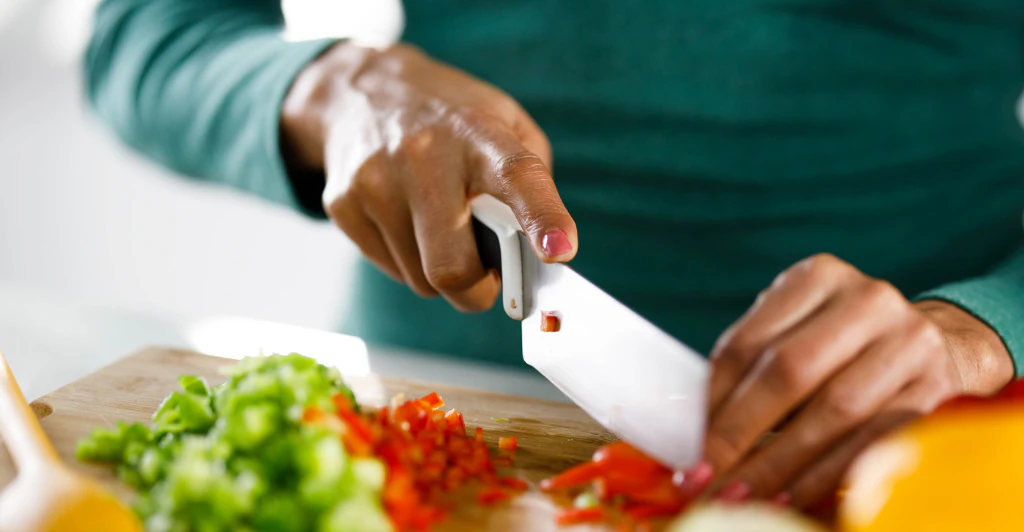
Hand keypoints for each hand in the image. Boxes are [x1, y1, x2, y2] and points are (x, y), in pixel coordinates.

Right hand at [282, 43, 575, 310]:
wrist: (360, 92)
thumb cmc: (451, 120)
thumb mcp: (505, 124)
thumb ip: (533, 183)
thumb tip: (537, 256)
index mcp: (478, 132)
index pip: (517, 176)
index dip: (541, 218)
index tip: (559, 253)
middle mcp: (424, 155)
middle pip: (453, 267)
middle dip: (478, 291)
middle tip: (488, 277)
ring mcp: (376, 181)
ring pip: (422, 280)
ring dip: (442, 274)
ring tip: (442, 232)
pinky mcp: (344, 204)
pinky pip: (392, 271)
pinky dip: (411, 263)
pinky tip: (410, 225)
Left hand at [701, 253, 1012, 507]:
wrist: (934, 346)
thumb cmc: (840, 347)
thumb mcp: (795, 333)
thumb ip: (748, 368)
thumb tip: (692, 431)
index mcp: (817, 277)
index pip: (748, 343)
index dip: (712, 400)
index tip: (686, 445)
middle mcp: (867, 301)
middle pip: (789, 373)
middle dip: (739, 433)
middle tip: (704, 476)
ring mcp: (908, 342)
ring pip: (833, 412)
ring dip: (779, 463)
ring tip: (740, 495)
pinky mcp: (933, 390)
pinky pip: (872, 442)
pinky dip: (826, 475)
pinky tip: (790, 498)